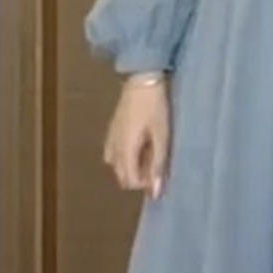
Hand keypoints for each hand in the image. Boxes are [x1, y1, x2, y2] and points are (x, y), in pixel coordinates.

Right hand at [104, 78, 169, 198]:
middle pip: (121, 177)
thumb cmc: (155, 107)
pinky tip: (136, 148)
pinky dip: (123, 157)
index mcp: (126, 150)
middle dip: (138, 178)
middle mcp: (114, 148)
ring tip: (147, 156)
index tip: (159, 175)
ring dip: (130, 168)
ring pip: (116, 166)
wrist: (142, 80)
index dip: (145, 184)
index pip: (130, 181)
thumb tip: (156, 191)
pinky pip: (112, 153)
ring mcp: (110, 138)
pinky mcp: (111, 130)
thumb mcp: (162, 137)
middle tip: (155, 166)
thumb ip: (158, 164)